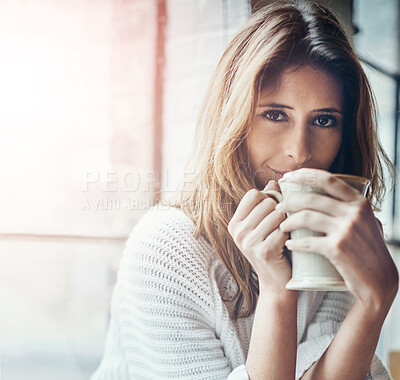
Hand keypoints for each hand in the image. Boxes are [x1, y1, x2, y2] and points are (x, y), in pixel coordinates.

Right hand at [228, 180, 291, 293]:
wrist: (277, 283)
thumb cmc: (273, 249)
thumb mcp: (264, 226)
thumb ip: (266, 203)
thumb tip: (273, 182)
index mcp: (235, 223)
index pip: (253, 194)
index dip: (268, 198)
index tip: (275, 211)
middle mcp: (238, 232)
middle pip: (267, 203)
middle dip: (280, 212)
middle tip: (282, 226)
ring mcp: (249, 242)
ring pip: (277, 215)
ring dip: (287, 223)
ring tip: (286, 234)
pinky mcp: (264, 251)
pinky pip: (283, 230)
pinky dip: (290, 235)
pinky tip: (288, 244)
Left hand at [277, 169, 398, 311]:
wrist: (379, 280)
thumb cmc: (369, 251)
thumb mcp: (366, 222)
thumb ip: (349, 207)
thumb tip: (323, 192)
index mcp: (359, 202)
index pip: (327, 180)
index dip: (304, 175)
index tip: (288, 177)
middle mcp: (354, 212)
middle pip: (311, 199)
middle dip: (289, 201)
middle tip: (278, 208)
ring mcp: (346, 230)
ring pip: (306, 217)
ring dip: (288, 222)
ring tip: (281, 227)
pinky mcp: (337, 248)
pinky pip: (308, 241)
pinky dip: (295, 243)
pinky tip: (289, 244)